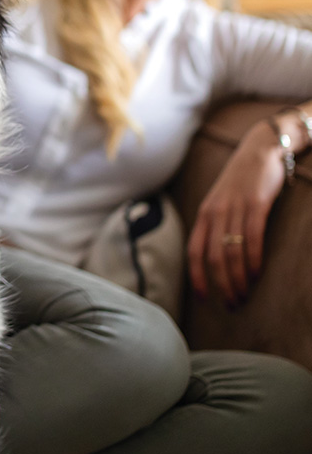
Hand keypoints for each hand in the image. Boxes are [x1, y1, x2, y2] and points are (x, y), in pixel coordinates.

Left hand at [187, 120, 284, 305]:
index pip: (194, 251)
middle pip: (213, 256)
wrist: (259, 150)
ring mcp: (235, 208)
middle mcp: (215, 212)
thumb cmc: (240, 182)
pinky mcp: (256, 204)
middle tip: (232, 304)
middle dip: (221, 284)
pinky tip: (255, 274)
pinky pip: (252, 236)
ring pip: (232, 250)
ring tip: (244, 295)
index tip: (204, 298)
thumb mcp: (220, 203)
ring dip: (237, 278)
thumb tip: (215, 257)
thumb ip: (216, 226)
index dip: (197, 276)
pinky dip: (252, 258)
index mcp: (204, 214)